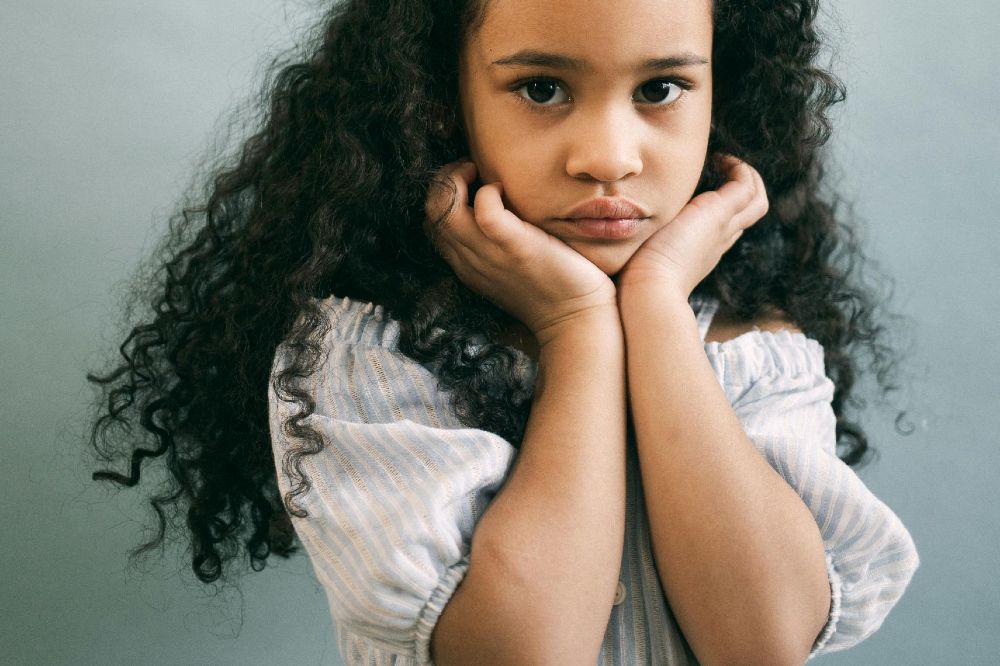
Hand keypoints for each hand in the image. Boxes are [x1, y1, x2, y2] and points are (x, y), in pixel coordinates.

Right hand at [425, 160, 617, 343]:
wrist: (577, 320)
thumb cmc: (553, 290)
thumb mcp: (511, 270)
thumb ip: (495, 247)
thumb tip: (492, 209)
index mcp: (467, 267)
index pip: (433, 226)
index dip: (442, 197)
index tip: (467, 183)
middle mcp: (470, 262)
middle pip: (432, 213)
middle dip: (443, 180)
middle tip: (469, 169)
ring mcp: (490, 255)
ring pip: (445, 209)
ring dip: (456, 178)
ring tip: (478, 172)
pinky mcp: (515, 247)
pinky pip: (485, 209)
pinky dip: (488, 191)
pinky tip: (504, 189)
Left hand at [615, 155, 768, 300]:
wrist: (648, 292)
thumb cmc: (633, 282)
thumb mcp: (637, 258)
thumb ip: (631, 245)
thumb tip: (601, 241)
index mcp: (699, 252)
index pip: (723, 229)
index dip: (718, 208)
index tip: (697, 189)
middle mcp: (716, 241)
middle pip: (746, 214)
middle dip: (737, 190)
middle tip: (718, 168)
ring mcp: (721, 228)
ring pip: (755, 201)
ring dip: (746, 177)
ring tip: (723, 161)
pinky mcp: (719, 214)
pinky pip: (747, 186)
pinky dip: (739, 169)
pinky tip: (718, 159)